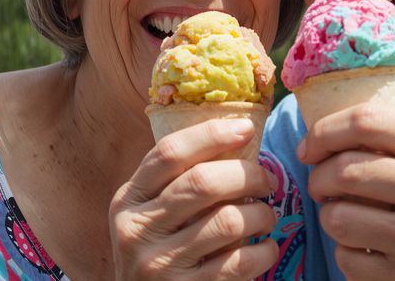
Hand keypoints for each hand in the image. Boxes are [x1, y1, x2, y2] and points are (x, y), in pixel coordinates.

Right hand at [110, 118, 277, 279]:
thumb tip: (235, 134)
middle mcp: (137, 231)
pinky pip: (240, 261)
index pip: (169, 152)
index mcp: (127, 201)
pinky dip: (264, 251)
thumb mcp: (150, 215)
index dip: (211, 134)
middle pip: (203, 182)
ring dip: (262, 214)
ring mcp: (160, 265)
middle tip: (266, 181)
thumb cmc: (159, 251)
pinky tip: (265, 248)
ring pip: (228, 220)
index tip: (246, 128)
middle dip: (248, 175)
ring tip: (266, 217)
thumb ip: (176, 182)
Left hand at [299, 87, 394, 279]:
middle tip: (320, 180)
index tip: (311, 144)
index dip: (325, 130)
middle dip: (318, 176)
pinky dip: (347, 253)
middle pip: (346, 170)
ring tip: (342, 212)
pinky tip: (364, 245)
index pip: (368, 122)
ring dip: (330, 215)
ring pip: (341, 219)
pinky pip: (352, 261)